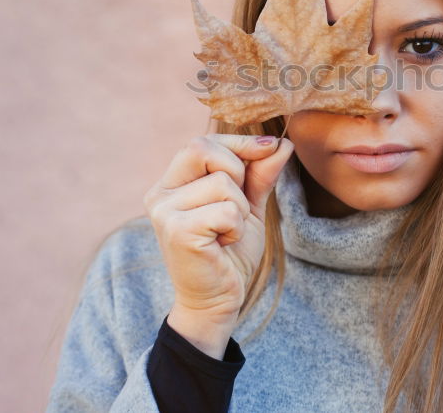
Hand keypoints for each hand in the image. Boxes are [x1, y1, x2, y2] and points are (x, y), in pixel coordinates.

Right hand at [143, 134, 293, 355]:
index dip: (239, 142)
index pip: (202, 141)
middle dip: (237, 171)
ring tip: (227, 233)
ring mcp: (164, 212)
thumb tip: (282, 143)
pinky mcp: (177, 231)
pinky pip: (226, 210)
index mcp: (172, 182)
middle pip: (202, 148)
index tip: (270, 148)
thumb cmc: (229, 252)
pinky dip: (237, 227)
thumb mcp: (248, 205)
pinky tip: (223, 244)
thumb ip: (260, 174)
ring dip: (240, 210)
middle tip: (238, 207)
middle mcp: (160, 193)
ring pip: (222, 183)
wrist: (218, 300)